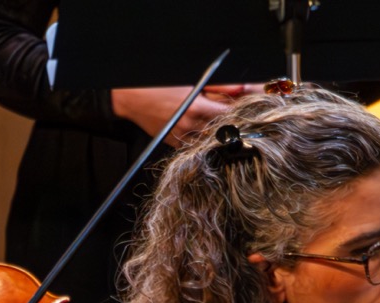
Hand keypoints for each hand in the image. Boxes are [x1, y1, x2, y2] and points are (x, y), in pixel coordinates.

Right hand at [110, 85, 246, 146]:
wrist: (132, 98)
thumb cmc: (159, 85)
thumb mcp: (191, 80)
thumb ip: (219, 86)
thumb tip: (240, 87)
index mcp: (197, 108)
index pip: (229, 115)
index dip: (241, 114)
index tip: (247, 113)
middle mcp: (190, 125)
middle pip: (221, 130)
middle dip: (230, 124)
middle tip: (236, 120)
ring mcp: (182, 137)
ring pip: (209, 140)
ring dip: (215, 133)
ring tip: (217, 125)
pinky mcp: (174, 143)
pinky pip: (194, 144)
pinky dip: (200, 138)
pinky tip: (200, 129)